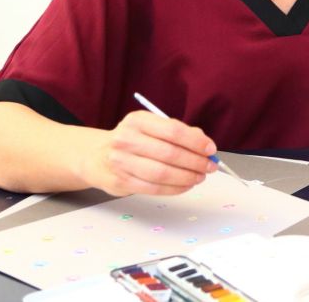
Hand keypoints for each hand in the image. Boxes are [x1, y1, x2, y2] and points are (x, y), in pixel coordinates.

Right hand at [84, 111, 218, 195]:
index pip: (173, 131)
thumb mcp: (151, 127)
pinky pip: (154, 188)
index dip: (196, 142)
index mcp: (138, 120)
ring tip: (199, 176)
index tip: (210, 149)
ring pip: (162, 173)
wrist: (97, 156)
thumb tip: (205, 144)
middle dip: (195, 162)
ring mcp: (121, 162)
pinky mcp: (120, 182)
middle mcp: (126, 139)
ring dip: (187, 177)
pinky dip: (175, 188)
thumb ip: (178, 132)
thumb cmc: (133, 140)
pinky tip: (186, 185)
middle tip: (210, 166)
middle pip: (170, 153)